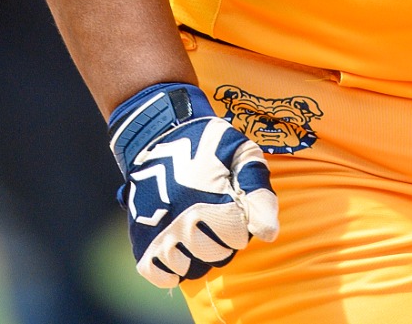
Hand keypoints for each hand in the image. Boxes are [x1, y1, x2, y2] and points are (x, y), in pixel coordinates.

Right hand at [108, 82, 279, 286]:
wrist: (157, 135)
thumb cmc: (206, 145)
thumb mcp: (241, 153)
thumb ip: (259, 193)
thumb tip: (269, 234)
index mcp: (213, 204)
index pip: (238, 238)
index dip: (238, 221)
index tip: (230, 204)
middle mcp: (186, 224)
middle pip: (217, 255)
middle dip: (221, 238)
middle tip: (212, 214)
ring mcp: (162, 236)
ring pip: (192, 268)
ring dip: (198, 253)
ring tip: (195, 229)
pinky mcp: (142, 244)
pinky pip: (162, 276)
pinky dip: (171, 269)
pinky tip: (177, 247)